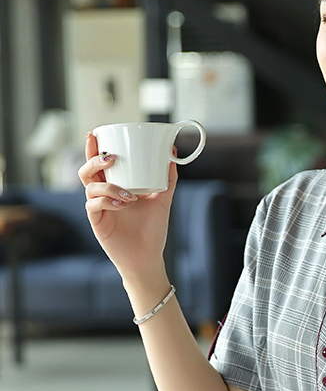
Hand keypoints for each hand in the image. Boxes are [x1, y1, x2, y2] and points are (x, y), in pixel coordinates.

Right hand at [79, 132, 176, 279]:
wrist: (148, 256)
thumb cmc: (152, 229)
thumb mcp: (162, 199)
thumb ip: (167, 179)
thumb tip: (172, 154)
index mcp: (115, 187)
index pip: (99, 164)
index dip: (92, 149)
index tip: (94, 134)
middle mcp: (104, 196)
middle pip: (86, 171)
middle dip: (94, 160)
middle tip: (111, 158)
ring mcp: (98, 209)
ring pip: (89, 187)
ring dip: (108, 186)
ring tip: (128, 195)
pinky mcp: (97, 222)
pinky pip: (93, 205)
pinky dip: (106, 201)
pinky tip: (122, 204)